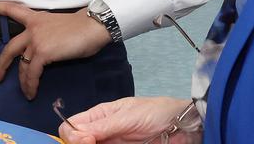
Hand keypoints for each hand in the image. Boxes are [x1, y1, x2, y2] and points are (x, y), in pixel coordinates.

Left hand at [0, 2, 112, 99]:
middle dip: (2, 64)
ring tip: (25, 92)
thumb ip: (46, 35)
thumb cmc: (81, 27)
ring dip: (23, 81)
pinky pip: (32, 72)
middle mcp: (32, 28)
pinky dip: (31, 84)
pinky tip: (32, 92)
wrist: (92, 27)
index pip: (13, 10)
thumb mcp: (57, 26)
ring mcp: (36, 40)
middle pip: (9, 47)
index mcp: (36, 19)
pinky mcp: (42, 52)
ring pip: (21, 65)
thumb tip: (45, 51)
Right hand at [60, 97, 199, 143]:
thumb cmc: (156, 113)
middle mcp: (101, 131)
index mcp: (99, 116)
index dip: (72, 135)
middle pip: (76, 142)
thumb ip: (103, 126)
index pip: (71, 126)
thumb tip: (76, 135)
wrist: (183, 126)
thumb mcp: (128, 116)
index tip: (88, 141)